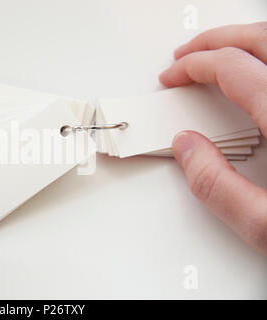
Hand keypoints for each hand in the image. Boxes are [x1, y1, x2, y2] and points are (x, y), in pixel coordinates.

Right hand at [159, 22, 266, 254]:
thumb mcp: (266, 226)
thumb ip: (216, 185)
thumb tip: (187, 147)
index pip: (232, 68)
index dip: (195, 66)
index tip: (174, 76)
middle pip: (261, 39)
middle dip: (216, 40)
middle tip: (189, 54)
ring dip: (246, 41)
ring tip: (220, 53)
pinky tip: (262, 70)